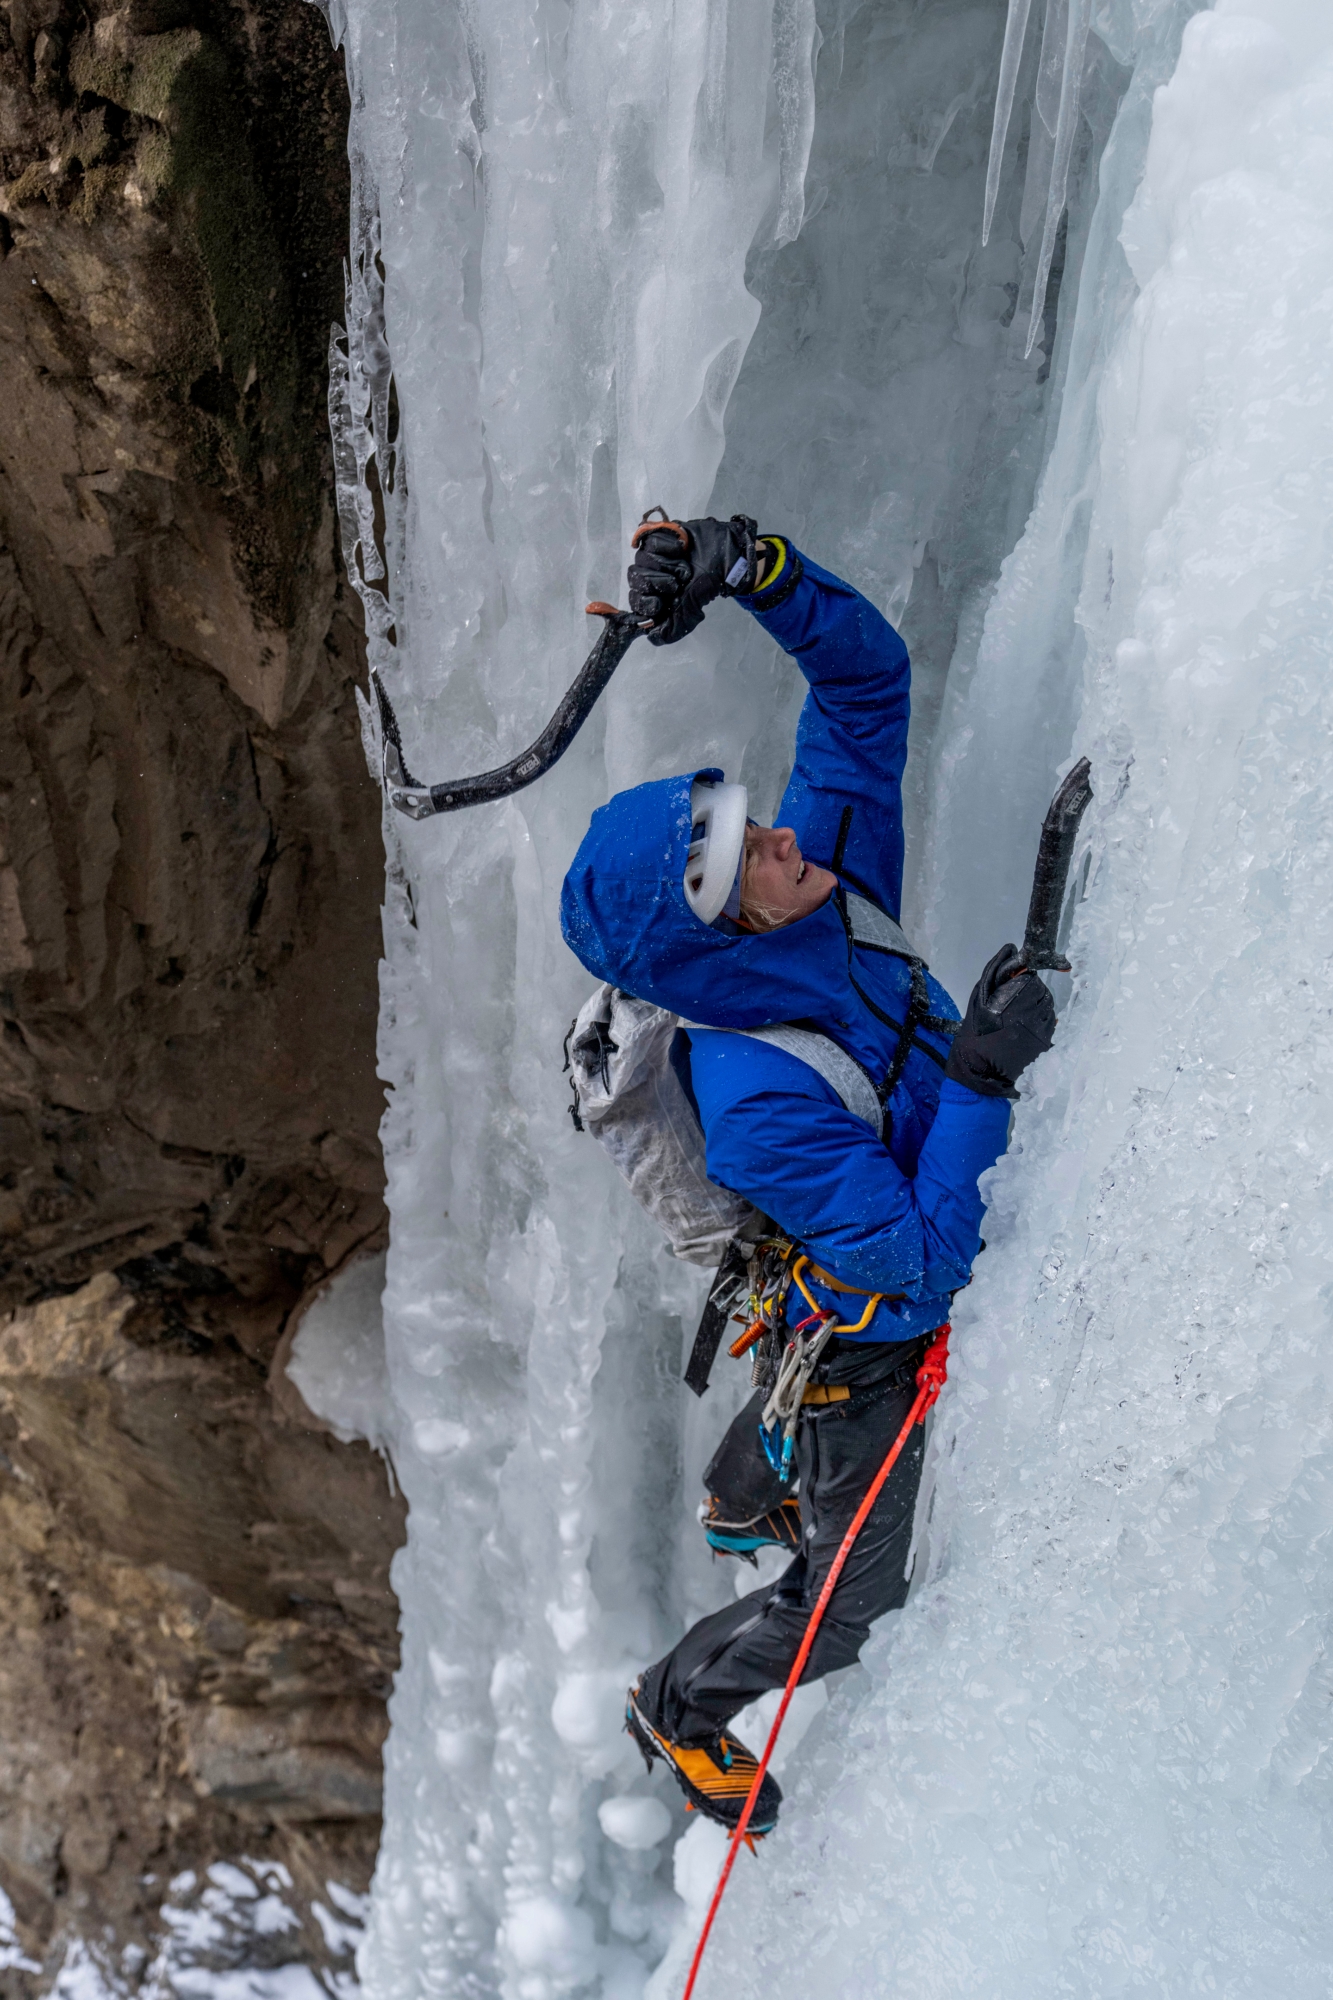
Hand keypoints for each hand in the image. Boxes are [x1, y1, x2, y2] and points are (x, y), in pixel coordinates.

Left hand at [627, 513, 758, 646]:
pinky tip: (681, 549)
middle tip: (678, 582)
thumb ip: (673, 627)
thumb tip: (652, 638)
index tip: (661, 603)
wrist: (725, 557)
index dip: (645, 602)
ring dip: (668, 564)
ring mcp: (652, 554)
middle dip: (660, 582)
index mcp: (654, 595)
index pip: (634, 599)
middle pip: (635, 577)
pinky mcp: (657, 535)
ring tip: (684, 565)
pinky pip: (649, 539)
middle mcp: (649, 575)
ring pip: (642, 558)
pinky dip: (667, 546)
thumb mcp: (691, 611)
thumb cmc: (707, 584)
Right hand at [943, 944, 1056, 1098]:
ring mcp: (1041, 1029)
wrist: (979, 1073)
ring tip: (1016, 1017)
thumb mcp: (977, 999)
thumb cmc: (973, 1036)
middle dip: (1030, 993)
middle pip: (1042, 991)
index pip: (1031, 978)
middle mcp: (1031, 1013)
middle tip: (1012, 1004)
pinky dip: (1038, 1021)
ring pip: (1047, 1006)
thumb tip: (1010, 949)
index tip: (1011, 988)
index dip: (1021, 980)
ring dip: (1035, 1006)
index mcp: (1013, 1000)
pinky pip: (1049, 1022)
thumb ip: (995, 972)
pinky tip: (1022, 1029)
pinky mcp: (1045, 1042)